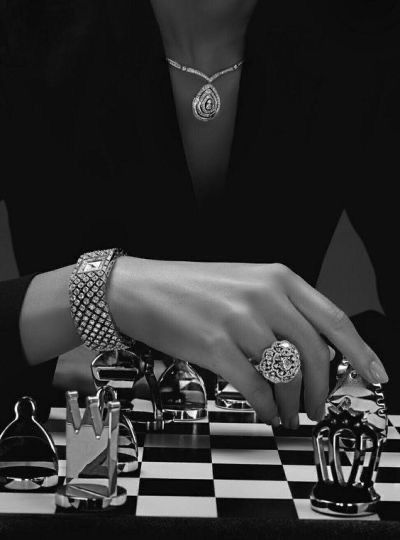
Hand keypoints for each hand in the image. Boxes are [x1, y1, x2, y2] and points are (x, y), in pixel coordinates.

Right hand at [109, 258, 388, 426]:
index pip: (332, 318)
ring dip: (293, 402)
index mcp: (276, 277)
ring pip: (286, 373)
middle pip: (314, 352)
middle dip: (322, 389)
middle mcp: (263, 296)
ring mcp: (239, 320)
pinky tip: (267, 412)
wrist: (138, 288)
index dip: (359, 352)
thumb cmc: (190, 288)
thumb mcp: (243, 284)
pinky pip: (255, 386)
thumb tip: (308, 353)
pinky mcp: (214, 345)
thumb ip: (280, 310)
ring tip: (290, 414)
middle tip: (318, 408)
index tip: (374, 375)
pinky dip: (267, 406)